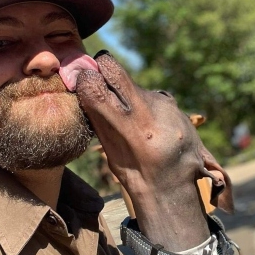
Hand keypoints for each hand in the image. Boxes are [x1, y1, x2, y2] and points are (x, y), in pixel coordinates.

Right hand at [75, 51, 227, 250]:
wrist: (175, 185)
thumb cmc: (135, 175)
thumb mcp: (112, 154)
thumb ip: (101, 120)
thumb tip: (81, 83)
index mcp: (134, 132)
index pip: (97, 89)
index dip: (83, 80)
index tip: (79, 81)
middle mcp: (153, 114)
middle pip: (115, 70)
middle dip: (100, 68)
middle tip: (94, 76)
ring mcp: (166, 106)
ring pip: (132, 84)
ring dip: (124, 92)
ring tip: (128, 115)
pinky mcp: (174, 104)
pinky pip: (148, 95)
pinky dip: (142, 103)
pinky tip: (147, 122)